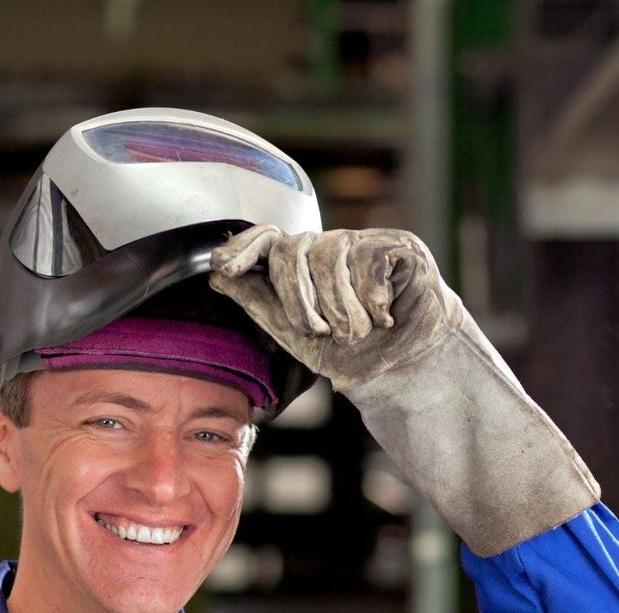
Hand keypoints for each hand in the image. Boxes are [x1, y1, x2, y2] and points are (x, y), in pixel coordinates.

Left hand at [210, 225, 463, 391]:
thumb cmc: (350, 352)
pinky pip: (370, 261)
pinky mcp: (397, 245)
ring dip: (341, 308)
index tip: (223, 267)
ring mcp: (363, 242)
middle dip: (300, 300)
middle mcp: (328, 247)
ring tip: (358, 332)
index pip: (268, 239)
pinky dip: (374, 300)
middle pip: (294, 250)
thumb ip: (260, 303)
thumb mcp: (296, 336)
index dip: (244, 248)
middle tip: (320, 332)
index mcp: (301, 266)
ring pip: (332, 258)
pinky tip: (385, 317)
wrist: (403, 367)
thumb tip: (215, 276)